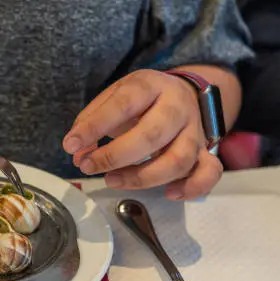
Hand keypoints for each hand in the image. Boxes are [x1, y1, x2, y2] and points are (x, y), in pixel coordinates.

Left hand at [63, 69, 222, 199]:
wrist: (180, 95)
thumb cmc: (139, 101)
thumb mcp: (112, 98)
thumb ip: (91, 122)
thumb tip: (77, 153)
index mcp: (150, 86)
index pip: (123, 104)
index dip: (95, 127)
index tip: (71, 145)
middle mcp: (177, 107)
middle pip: (152, 135)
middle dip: (115, 156)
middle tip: (88, 166)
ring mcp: (194, 131)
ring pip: (178, 159)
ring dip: (142, 177)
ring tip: (112, 180)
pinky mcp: (203, 152)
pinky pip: (208, 173)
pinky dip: (192, 188)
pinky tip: (169, 194)